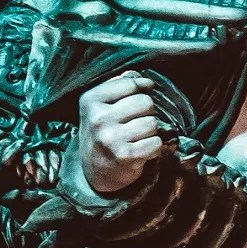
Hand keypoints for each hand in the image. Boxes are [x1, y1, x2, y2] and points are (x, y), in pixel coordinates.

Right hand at [78, 72, 167, 197]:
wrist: (94, 170)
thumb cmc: (103, 132)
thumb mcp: (101, 106)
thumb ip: (118, 86)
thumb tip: (139, 77)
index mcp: (91, 100)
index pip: (130, 83)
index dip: (141, 89)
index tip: (138, 97)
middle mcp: (98, 118)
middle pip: (145, 102)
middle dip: (147, 112)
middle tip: (135, 122)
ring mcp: (111, 138)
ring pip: (152, 123)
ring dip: (150, 131)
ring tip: (136, 137)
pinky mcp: (125, 156)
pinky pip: (156, 143)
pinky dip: (154, 147)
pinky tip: (141, 150)